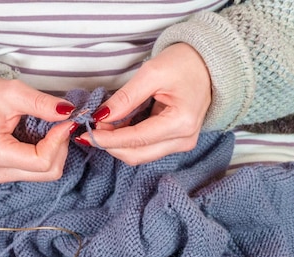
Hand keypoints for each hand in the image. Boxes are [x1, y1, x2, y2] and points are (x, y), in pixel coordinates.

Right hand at [0, 78, 76, 182]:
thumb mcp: (13, 92)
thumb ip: (41, 103)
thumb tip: (68, 112)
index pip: (42, 161)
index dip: (60, 140)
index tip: (66, 120)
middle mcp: (0, 171)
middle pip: (49, 172)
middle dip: (61, 147)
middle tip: (60, 123)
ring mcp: (6, 175)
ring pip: (48, 173)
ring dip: (57, 150)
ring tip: (51, 128)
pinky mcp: (12, 173)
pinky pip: (42, 171)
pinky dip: (51, 154)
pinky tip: (44, 137)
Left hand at [77, 43, 211, 164]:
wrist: (207, 64)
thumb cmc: (184, 64)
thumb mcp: (152, 73)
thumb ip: (125, 98)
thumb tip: (100, 117)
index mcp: (181, 123)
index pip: (137, 140)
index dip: (108, 139)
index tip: (85, 134)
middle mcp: (183, 139)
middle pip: (137, 154)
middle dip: (110, 145)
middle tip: (90, 129)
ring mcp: (181, 143)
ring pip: (140, 155)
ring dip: (117, 144)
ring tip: (102, 125)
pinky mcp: (176, 142)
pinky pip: (146, 148)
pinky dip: (127, 140)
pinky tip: (116, 127)